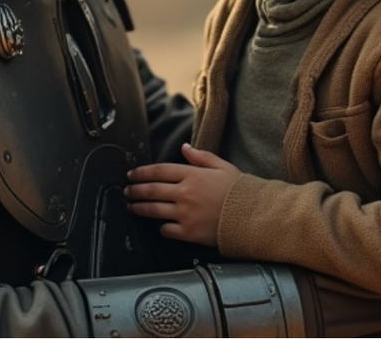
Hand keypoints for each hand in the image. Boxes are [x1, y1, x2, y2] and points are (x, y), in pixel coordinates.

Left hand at [124, 143, 240, 246]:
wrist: (253, 216)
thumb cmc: (240, 191)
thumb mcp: (223, 167)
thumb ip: (201, 157)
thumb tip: (185, 148)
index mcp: (192, 175)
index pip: (159, 171)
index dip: (142, 172)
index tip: (132, 175)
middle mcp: (185, 193)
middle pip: (151, 190)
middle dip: (135, 190)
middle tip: (127, 191)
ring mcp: (185, 214)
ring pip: (153, 210)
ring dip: (139, 208)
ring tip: (132, 207)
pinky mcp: (188, 233)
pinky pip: (167, 230)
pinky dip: (161, 228)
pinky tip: (160, 226)